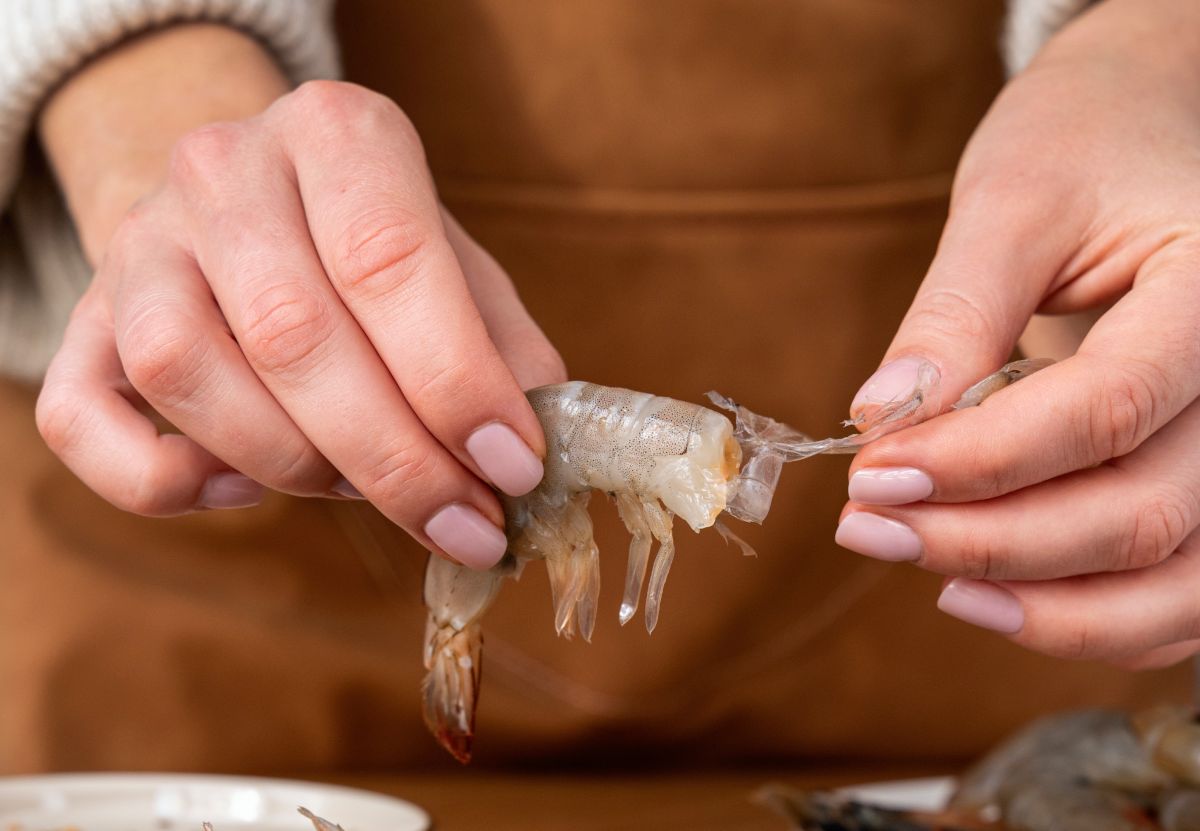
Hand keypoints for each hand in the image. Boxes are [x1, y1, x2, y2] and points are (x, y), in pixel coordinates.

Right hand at [35, 27, 564, 570]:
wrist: (258, 206)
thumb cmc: (378, 247)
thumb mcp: (462, 272)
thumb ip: (504, 353)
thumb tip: (532, 460)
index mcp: (337, 134)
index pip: (388, 258)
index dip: (455, 381)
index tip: (513, 469)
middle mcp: (224, 169)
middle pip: (293, 332)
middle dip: (396, 458)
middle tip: (467, 525)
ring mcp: (139, 241)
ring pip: (185, 374)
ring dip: (293, 465)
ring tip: (364, 488)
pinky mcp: (82, 319)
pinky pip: (80, 419)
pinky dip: (164, 482)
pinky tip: (241, 489)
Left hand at [834, 0, 1199, 666]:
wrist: (1152, 126)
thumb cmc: (1088, 141)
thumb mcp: (1014, 201)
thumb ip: (954, 315)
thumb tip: (881, 422)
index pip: (1104, 410)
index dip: (979, 460)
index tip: (872, 473)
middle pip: (1140, 514)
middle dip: (988, 541)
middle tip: (867, 527)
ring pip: (1176, 582)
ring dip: (1041, 606)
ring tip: (924, 579)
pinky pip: (1178, 588)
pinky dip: (1089, 616)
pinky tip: (989, 595)